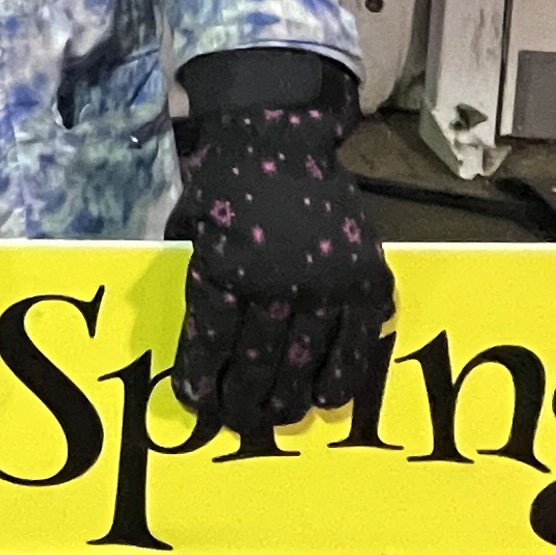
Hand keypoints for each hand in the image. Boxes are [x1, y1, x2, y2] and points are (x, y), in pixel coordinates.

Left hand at [167, 49, 392, 436]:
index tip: (199, 402)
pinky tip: (327, 395)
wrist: (282, 134)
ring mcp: (326, 282)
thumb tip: (192, 340)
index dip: (203, 379)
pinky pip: (358, 342)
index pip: (211, 343)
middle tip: (238, 420)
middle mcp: (276, 281)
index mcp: (225, 268)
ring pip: (307, 360)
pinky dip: (342, 373)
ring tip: (277, 416)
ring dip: (290, 397)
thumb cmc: (227, 183)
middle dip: (244, 399)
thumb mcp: (190, 227)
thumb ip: (193, 279)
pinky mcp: (365, 279)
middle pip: (259, 362)